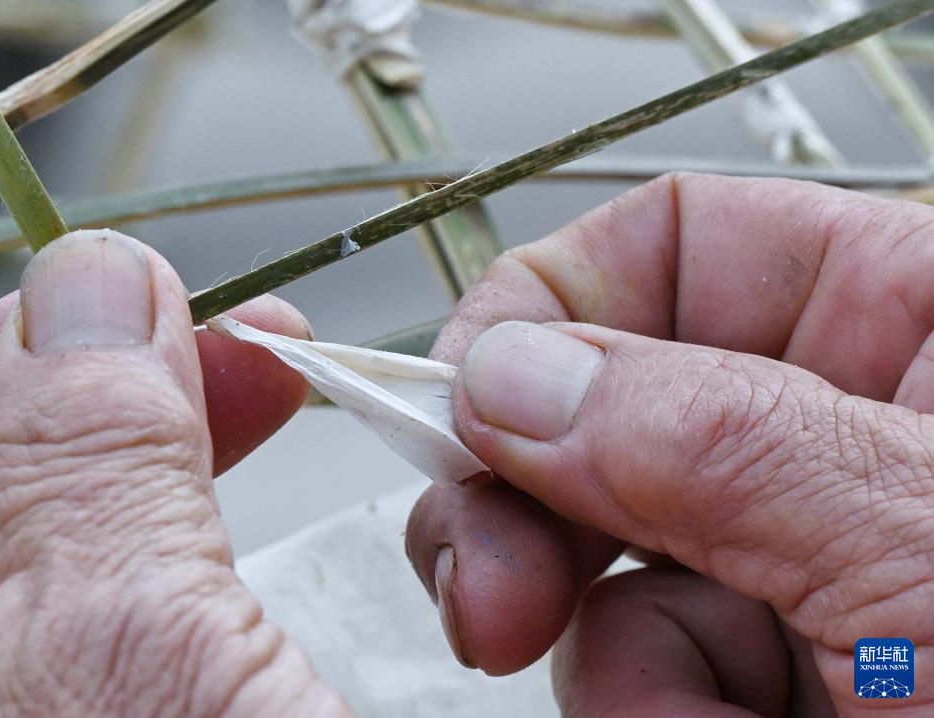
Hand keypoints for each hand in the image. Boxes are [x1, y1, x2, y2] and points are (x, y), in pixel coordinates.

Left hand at [0, 231, 350, 716]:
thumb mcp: (136, 645)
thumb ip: (93, 469)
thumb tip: (86, 285)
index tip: (110, 297)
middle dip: (114, 389)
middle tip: (224, 330)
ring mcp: (56, 702)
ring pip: (84, 526)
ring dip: (179, 426)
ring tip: (273, 369)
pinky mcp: (145, 703)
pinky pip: (153, 572)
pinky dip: (211, 496)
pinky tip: (261, 453)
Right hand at [406, 173, 933, 715]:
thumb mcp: (924, 543)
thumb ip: (714, 441)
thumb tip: (515, 375)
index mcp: (919, 331)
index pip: (676, 247)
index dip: (549, 305)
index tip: (467, 398)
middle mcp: (843, 442)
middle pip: (606, 410)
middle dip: (523, 495)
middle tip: (484, 583)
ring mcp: (803, 567)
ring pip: (610, 564)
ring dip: (612, 652)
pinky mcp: (777, 675)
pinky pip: (647, 669)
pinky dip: (653, 713)